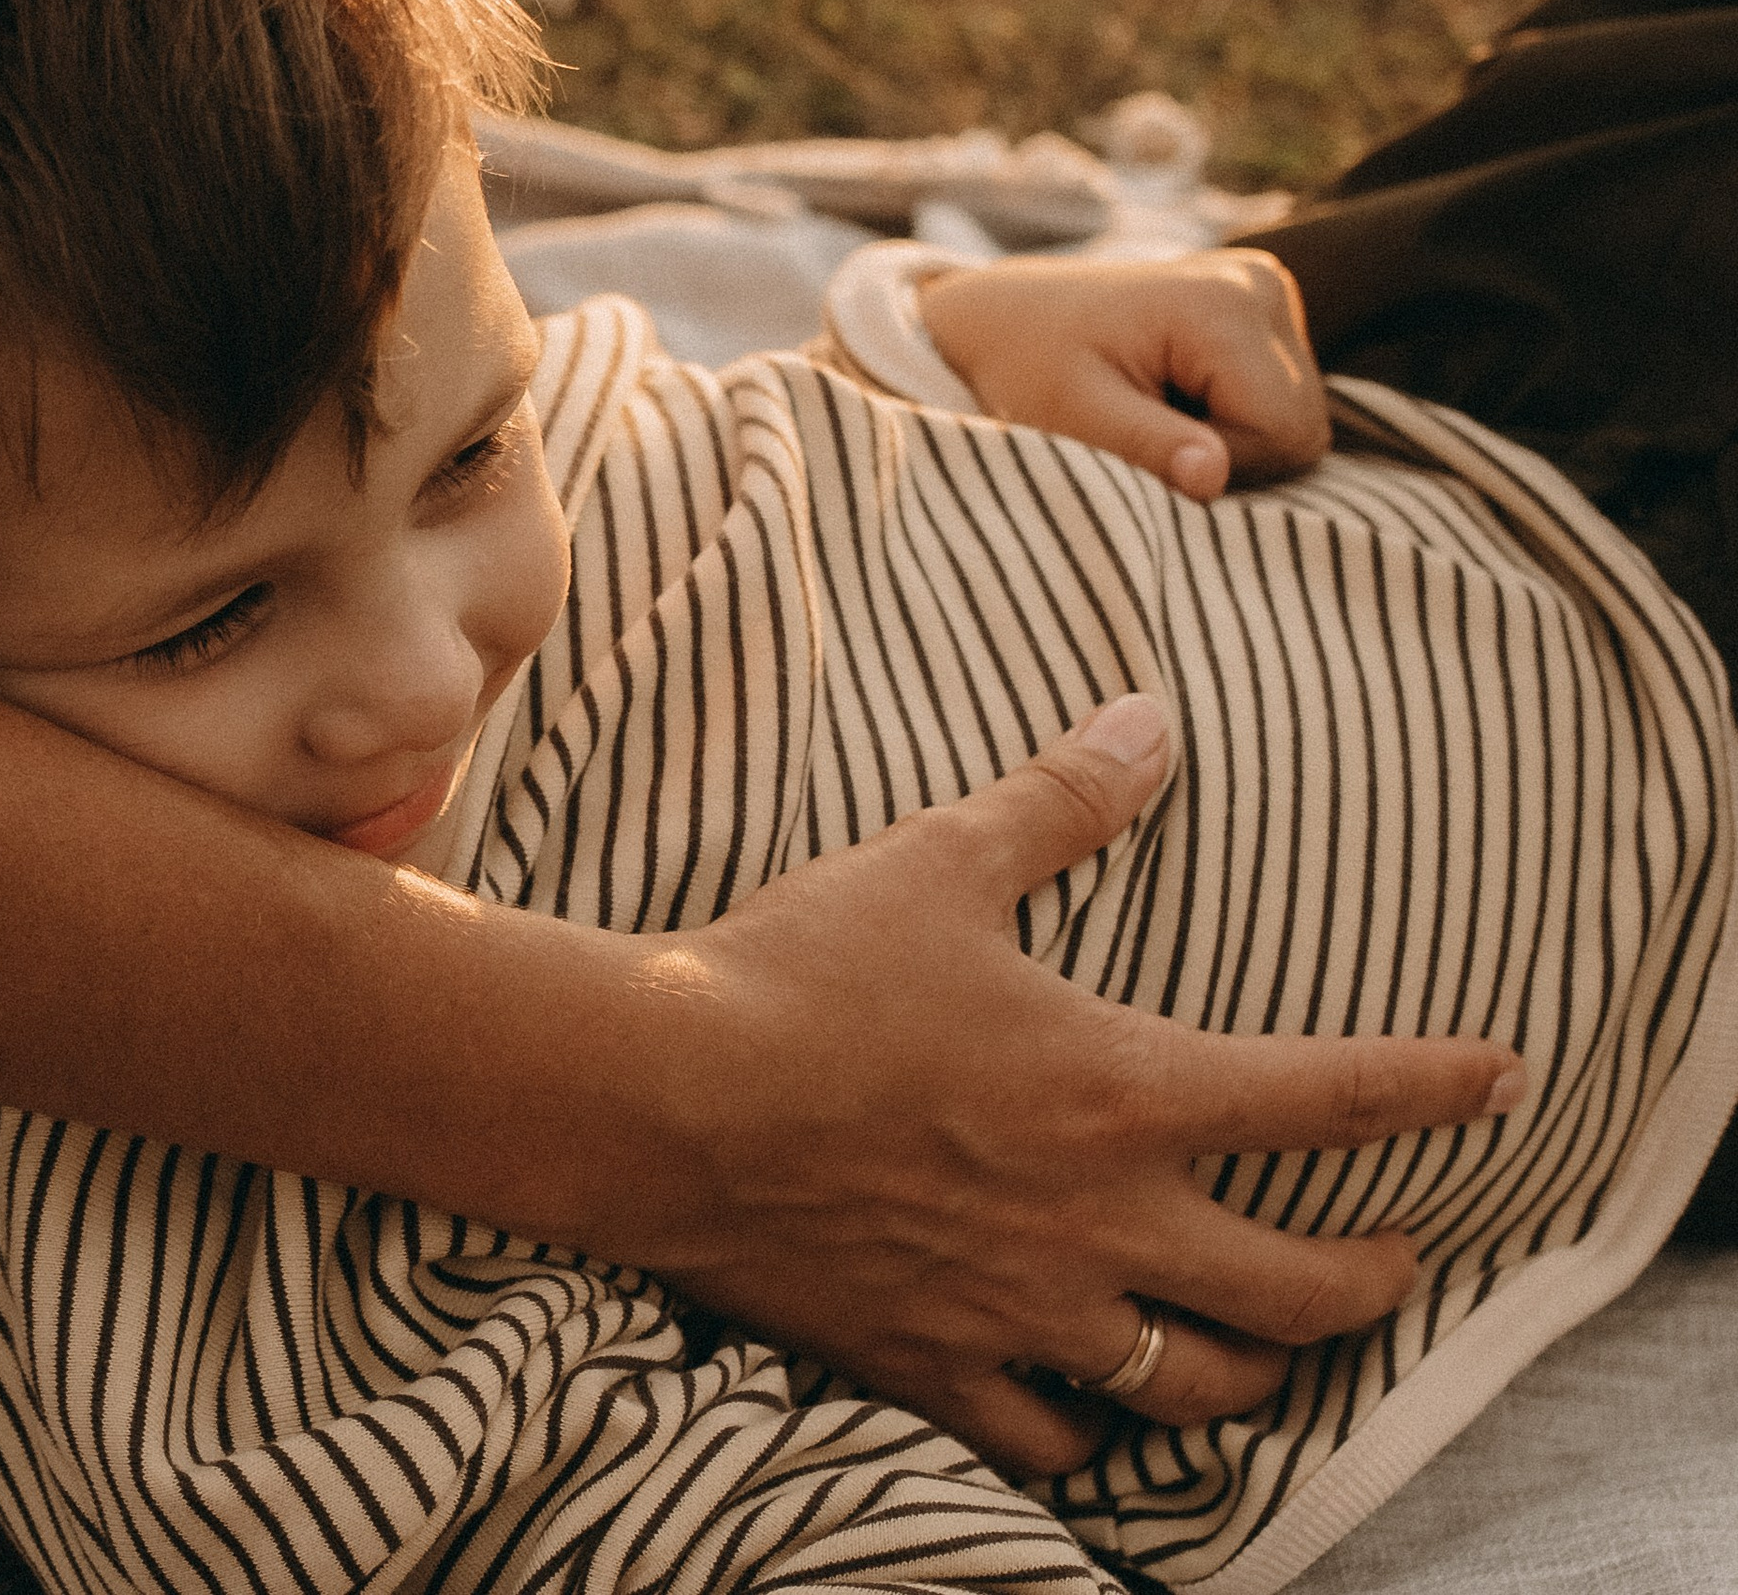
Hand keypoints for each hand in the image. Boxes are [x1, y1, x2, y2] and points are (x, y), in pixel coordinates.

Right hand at [636, 695, 1520, 1476]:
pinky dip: (1089, 1434)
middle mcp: (1100, 1221)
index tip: (1503, 1080)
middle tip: (1395, 1258)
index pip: (1332, 1097)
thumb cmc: (800, 976)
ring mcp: (1021, 1308)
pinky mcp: (933, 1363)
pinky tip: (1091, 1409)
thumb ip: (1061, 802)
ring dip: (1253, 1370)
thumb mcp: (937, 864)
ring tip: (1262, 1347)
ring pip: (1194, 1388)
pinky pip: (1049, 1442)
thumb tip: (1151, 718)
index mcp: (1121, 1092)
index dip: (1437, 1087)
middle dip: (1376, 1278)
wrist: (658, 1101)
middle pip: (1301, 1292)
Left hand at [917, 250, 1328, 500]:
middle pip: (1299, 427)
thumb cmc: (1025, 365)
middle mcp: (1261, 284)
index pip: (1281, 433)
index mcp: (1225, 304)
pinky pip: (1277, 397)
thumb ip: (1146, 447)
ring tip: (1151, 411)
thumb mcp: (1072, 414)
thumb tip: (1212, 479)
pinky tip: (1169, 396)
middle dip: (1227, 454)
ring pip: (1294, 417)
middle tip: (1144, 433)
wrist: (1002, 316)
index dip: (1219, 465)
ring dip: (1227, 437)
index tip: (1143, 445)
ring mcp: (1266, 290)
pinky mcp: (1260, 308)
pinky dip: (1227, 415)